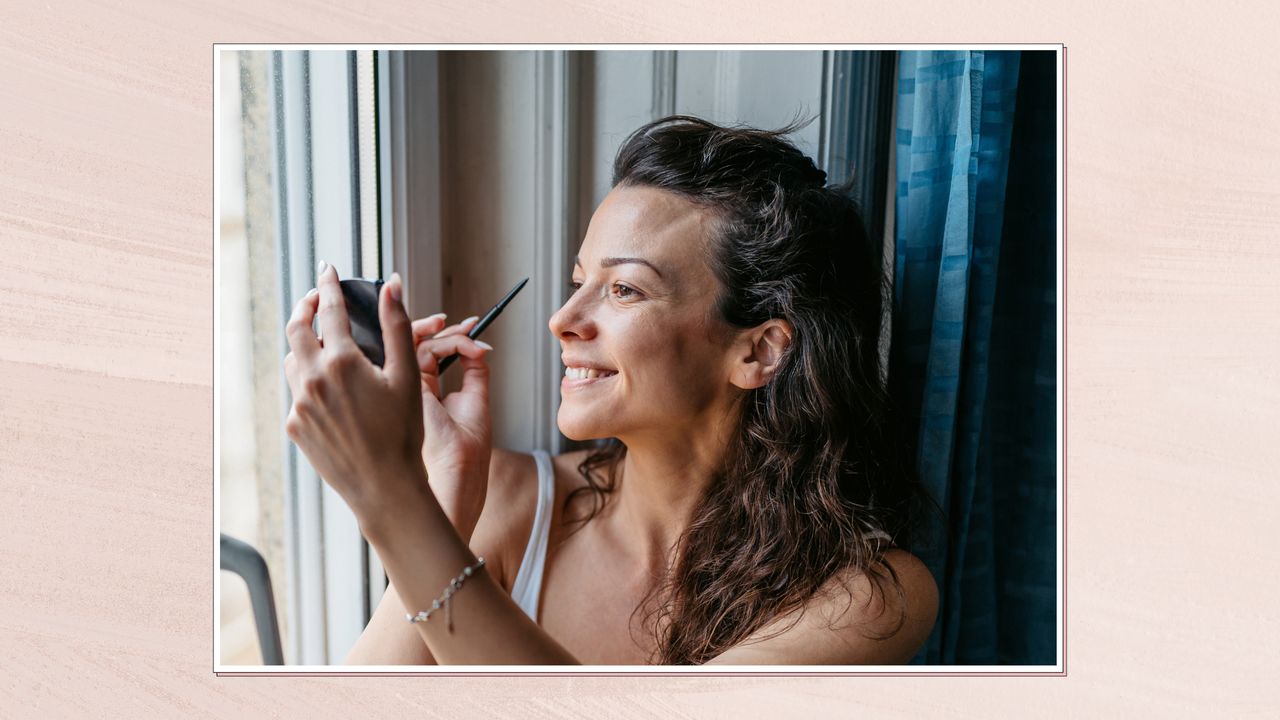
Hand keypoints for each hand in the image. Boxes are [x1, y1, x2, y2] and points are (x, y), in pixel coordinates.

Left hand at [283, 264, 424, 525]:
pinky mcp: (296, 427)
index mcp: (341, 362)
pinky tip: (332, 392)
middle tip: (317, 298)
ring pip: (293, 362)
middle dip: (306, 307)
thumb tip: (393, 284)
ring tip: (324, 344)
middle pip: (296, 328)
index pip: (330, 310)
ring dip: (305, 346)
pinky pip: (298, 394)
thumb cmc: (403, 433)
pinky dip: (310, 382)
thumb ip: (397, 325)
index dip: (329, 285)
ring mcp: (300, 405)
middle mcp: (312, 380)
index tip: (328, 270)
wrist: (384, 487)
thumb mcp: (407, 375)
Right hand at [410, 313, 493, 538]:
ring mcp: (405, 390)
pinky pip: (418, 354)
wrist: (457, 476)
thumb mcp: (476, 401)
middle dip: (438, 328)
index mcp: (427, 395)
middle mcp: (411, 391)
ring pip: (413, 345)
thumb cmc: (466, 453)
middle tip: (462, 322)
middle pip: (415, 346)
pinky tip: (463, 346)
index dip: (447, 338)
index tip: (468, 326)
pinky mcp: (405, 390)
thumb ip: (474, 372)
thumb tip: (477, 345)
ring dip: (441, 331)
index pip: (427, 355)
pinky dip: (444, 343)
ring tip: (463, 330)